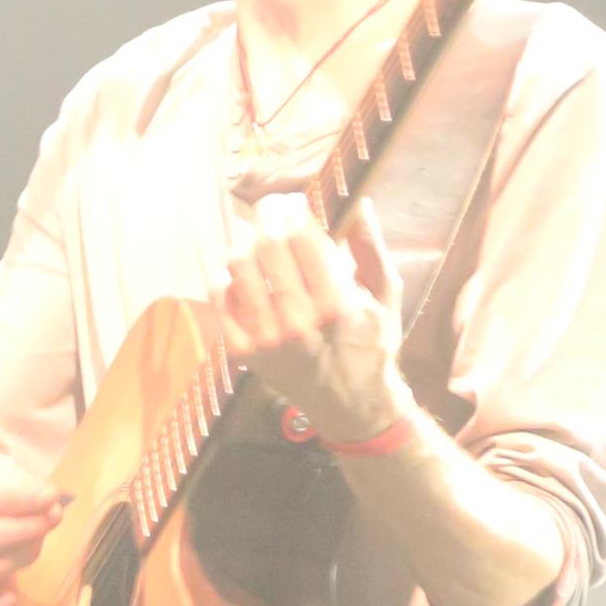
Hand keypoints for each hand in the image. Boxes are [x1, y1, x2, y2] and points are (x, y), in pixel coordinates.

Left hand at [222, 193, 407, 442]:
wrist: (351, 404)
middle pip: (266, 245)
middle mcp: (298, 323)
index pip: (301, 237)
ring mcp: (266, 340)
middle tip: (271, 208)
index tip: (294, 201)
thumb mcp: (386, 294)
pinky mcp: (243, 351)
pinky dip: (226, 275)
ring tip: (256, 237)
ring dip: (245, 240)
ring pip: (238, 266)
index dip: (292, 209)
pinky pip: (220, 298)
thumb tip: (358, 201)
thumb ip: (370, 246)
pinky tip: (242, 272)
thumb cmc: (372, 344)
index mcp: (337, 306)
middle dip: (267, 216)